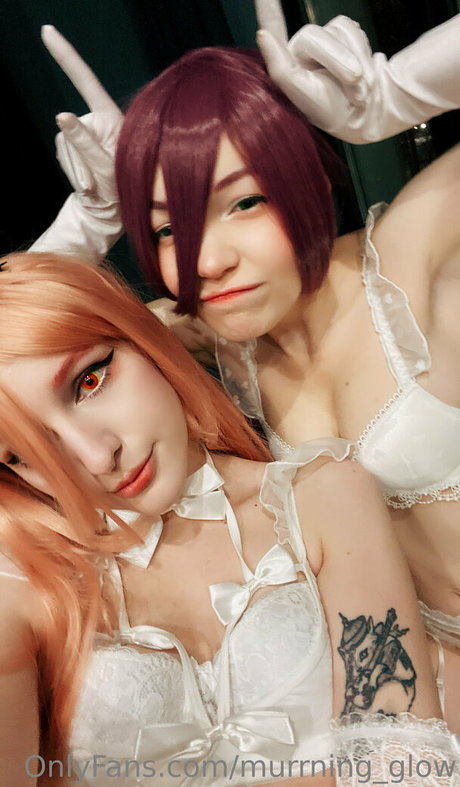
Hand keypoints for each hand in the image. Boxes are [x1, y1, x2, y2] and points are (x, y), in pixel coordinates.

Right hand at [41, 25, 121, 200]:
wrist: (114, 208)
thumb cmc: (122, 188)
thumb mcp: (106, 168)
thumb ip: (84, 142)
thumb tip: (61, 115)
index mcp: (111, 117)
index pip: (86, 81)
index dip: (66, 56)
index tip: (47, 31)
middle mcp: (97, 120)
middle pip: (68, 129)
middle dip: (76, 159)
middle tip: (93, 182)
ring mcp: (85, 131)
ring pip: (62, 142)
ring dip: (75, 168)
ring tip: (94, 183)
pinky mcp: (74, 143)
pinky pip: (62, 153)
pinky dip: (72, 171)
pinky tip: (88, 182)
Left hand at [255, 0, 459, 143]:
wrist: (362, 113)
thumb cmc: (327, 109)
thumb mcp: (302, 97)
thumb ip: (280, 68)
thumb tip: (262, 35)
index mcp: (285, 62)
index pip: (272, 29)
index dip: (267, 10)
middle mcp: (300, 47)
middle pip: (314, 36)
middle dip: (338, 61)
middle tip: (354, 84)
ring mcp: (323, 39)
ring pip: (337, 31)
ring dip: (355, 63)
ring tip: (358, 90)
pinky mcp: (344, 34)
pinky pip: (353, 30)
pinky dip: (363, 54)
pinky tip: (364, 74)